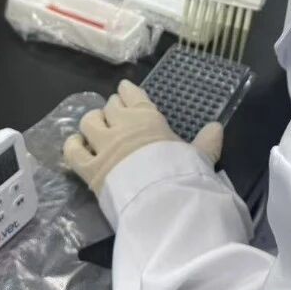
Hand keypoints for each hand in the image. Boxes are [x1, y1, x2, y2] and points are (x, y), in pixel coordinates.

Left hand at [64, 80, 222, 194]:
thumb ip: (206, 142)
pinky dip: (72, 146)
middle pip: (109, 107)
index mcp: (148, 117)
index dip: (127, 92)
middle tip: (114, 117)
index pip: (131, 94)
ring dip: (92, 123)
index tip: (125, 92)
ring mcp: (103, 146)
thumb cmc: (182, 172)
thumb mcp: (200, 156)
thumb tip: (217, 128)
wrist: (162, 197)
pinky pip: (72, 151)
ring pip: (88, 122)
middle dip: (111, 109)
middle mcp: (122, 125)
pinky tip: (77, 147)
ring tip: (96, 130)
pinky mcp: (89, 168)